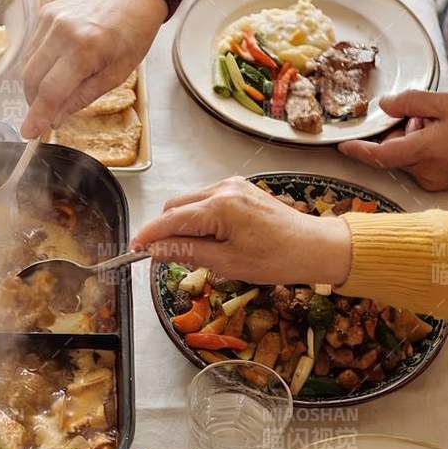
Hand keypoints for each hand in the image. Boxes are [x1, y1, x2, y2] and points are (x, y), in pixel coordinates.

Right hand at [20, 0, 166, 137]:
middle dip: (34, 102)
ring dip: (34, 84)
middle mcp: (62, 31)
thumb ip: (82, 97)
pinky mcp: (45, 12)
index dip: (37, 116)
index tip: (29, 133)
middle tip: (45, 114)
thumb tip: (55, 117)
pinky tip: (53, 69)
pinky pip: (32, 47)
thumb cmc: (132, 34)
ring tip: (52, 92)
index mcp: (85, 48)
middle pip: (32, 78)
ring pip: (27, 63)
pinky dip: (37, 64)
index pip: (51, 91)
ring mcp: (50, 18)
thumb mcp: (116, 74)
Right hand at [130, 176, 352, 285]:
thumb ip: (185, 252)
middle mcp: (223, 188)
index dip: (148, 236)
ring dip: (181, 224)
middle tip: (163, 257)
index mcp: (219, 206)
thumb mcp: (226, 263)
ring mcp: (232, 185)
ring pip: (189, 202)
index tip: (133, 250)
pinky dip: (198, 218)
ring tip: (190, 251)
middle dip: (164, 230)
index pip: (170, 219)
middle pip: (175, 206)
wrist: (313, 247)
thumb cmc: (275, 259)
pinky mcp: (240, 188)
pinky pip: (206, 200)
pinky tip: (208, 238)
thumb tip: (154, 250)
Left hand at [338, 90, 447, 190]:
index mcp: (426, 151)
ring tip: (438, 129)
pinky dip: (419, 151)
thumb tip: (383, 105)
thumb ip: (412, 101)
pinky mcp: (434, 185)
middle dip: (399, 133)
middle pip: (392, 152)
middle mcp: (424, 171)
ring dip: (410, 141)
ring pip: (403, 158)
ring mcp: (429, 181)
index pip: (381, 155)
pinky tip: (441, 142)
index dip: (360, 150)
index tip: (343, 145)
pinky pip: (414, 165)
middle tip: (424, 118)